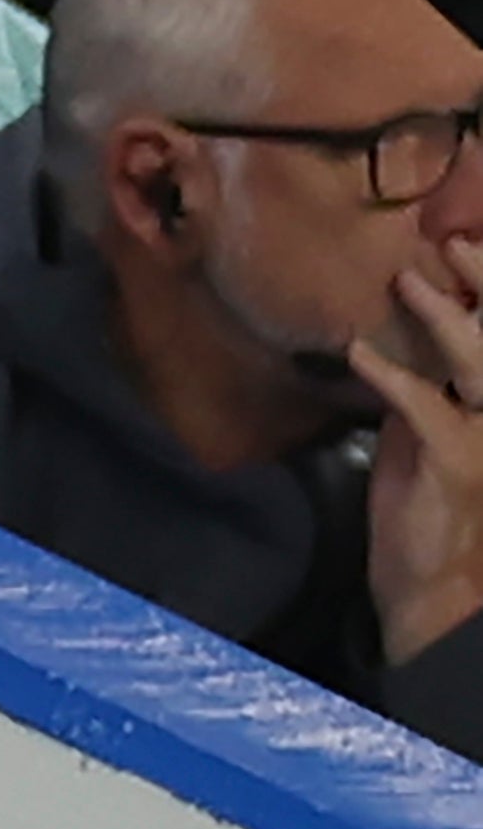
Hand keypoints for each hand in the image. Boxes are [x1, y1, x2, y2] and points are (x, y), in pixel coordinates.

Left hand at [358, 239, 482, 662]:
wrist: (429, 586)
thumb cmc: (425, 514)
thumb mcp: (423, 445)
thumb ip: (420, 400)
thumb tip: (395, 354)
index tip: (466, 246)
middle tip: (456, 242)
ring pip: (481, 362)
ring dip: (446, 318)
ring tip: (407, 282)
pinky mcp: (455, 462)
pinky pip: (424, 406)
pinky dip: (390, 375)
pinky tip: (358, 353)